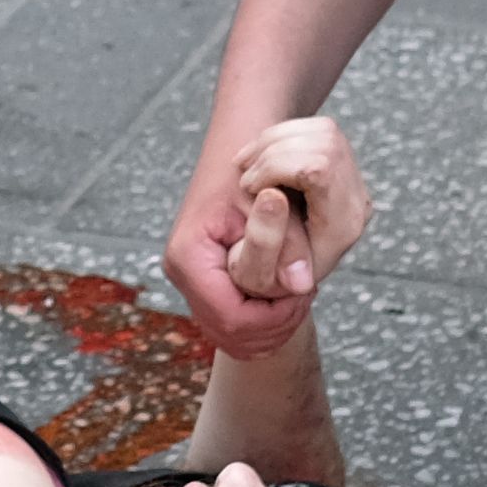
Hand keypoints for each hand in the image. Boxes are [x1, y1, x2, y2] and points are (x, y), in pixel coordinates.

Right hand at [164, 113, 336, 352]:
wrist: (236, 153)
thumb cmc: (255, 172)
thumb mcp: (274, 207)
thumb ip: (287, 244)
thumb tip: (303, 284)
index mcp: (189, 257)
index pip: (231, 317)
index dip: (272, 316)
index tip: (303, 295)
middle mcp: (181, 273)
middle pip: (229, 332)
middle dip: (273, 325)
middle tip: (305, 298)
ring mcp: (188, 279)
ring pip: (229, 333)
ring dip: (269, 324)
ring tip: (297, 295)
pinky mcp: (201, 280)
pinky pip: (230, 320)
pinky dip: (261, 317)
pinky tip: (283, 296)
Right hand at [209, 116, 369, 320]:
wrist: (276, 264)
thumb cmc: (259, 267)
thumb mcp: (254, 269)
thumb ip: (264, 242)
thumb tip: (277, 209)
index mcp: (339, 231)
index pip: (317, 169)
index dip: (276, 167)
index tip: (249, 187)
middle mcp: (356, 204)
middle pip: (321, 145)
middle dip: (272, 153)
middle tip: (247, 180)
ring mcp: (355, 181)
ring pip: (321, 132)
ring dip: (274, 143)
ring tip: (251, 170)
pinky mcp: (345, 164)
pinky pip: (317, 128)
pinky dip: (281, 136)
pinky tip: (261, 160)